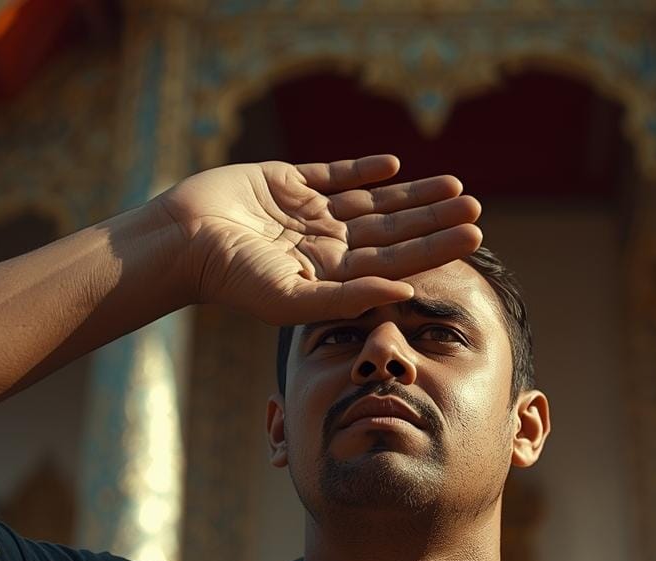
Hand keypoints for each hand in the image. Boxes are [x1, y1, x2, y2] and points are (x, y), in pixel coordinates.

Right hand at [154, 155, 482, 325]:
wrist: (181, 241)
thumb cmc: (232, 278)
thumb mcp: (293, 299)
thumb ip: (348, 297)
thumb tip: (405, 291)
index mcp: (331, 275)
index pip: (396, 260)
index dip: (436, 247)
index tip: (475, 235)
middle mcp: (325, 245)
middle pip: (393, 230)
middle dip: (433, 219)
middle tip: (475, 206)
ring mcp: (307, 212)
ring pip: (373, 201)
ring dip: (411, 194)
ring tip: (453, 186)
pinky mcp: (286, 181)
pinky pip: (334, 174)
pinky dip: (363, 169)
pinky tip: (394, 165)